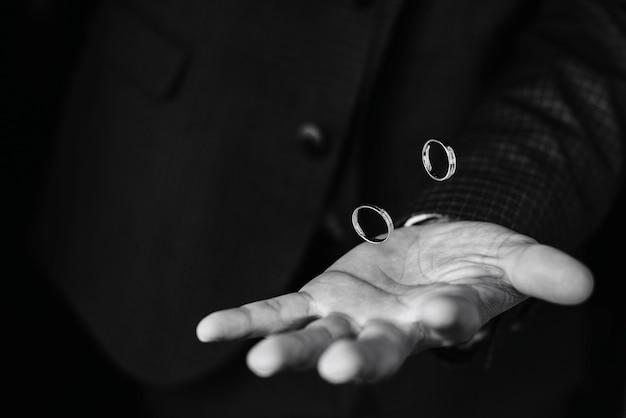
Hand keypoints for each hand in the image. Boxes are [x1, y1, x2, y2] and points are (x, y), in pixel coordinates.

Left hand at [196, 220, 592, 383]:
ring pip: (318, 339)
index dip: (446, 317)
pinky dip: (248, 320)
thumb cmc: (472, 259)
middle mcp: (392, 330)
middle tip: (343, 369)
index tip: (444, 312)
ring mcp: (350, 317)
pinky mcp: (319, 299)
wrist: (430, 253)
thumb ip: (536, 269)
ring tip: (263, 364)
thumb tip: (582, 283)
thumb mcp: (508, 255)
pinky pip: (279, 311)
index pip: (447, 323)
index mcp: (442, 319)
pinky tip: (209, 330)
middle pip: (375, 350)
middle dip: (359, 359)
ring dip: (292, 352)